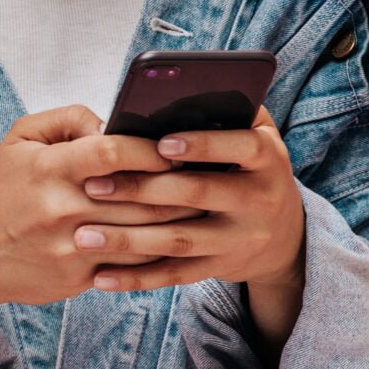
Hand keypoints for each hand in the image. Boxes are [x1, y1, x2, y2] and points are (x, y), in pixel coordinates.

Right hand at [0, 104, 201, 355]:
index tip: (177, 145)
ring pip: (143, 234)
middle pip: (138, 196)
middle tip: (213, 174)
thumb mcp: (20, 139)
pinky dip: (161, 252)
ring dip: (180, 221)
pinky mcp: (79, 278)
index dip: (149, 148)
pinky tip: (183, 240)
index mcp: (49, 170)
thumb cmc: (3, 190)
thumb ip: (66, 119)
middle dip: (180, 185)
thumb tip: (111, 121)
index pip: (110, 152)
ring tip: (209, 205)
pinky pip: (132, 265)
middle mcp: (61, 210)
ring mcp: (72, 248)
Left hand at [72, 107, 307, 299]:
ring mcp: (239, 239)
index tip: (160, 144)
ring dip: (129, 239)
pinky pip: (175, 275)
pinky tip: (101, 277)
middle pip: (198, 194)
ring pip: (180, 240)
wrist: (284, 236)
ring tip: (84, 235)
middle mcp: (258, 200)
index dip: (203, 145)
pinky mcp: (220, 268)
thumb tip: (181, 91)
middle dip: (143, 189)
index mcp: (267, 159)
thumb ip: (229, 111)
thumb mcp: (256, 137)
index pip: (240, 147)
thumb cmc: (250, 169)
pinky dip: (137, 278)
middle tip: (93, 185)